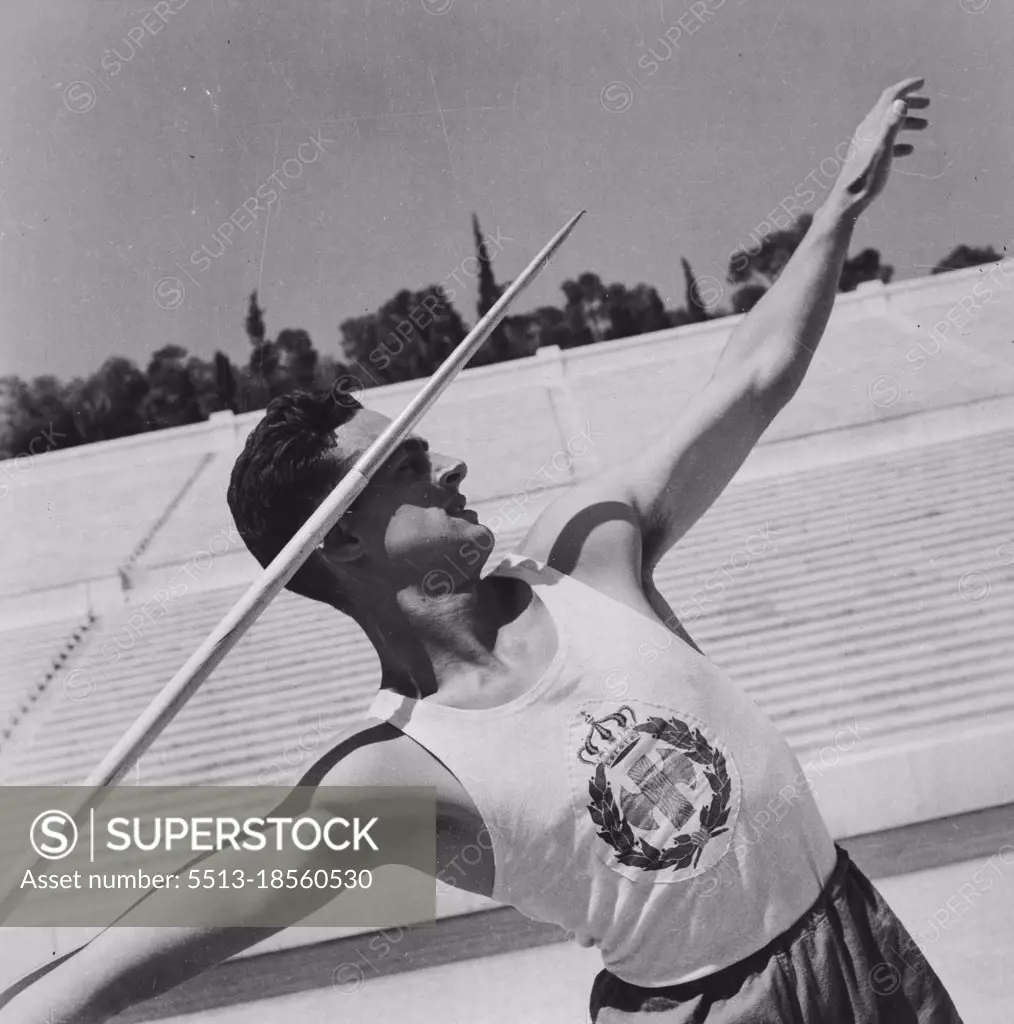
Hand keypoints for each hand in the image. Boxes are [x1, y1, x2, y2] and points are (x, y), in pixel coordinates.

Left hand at [830, 77, 928, 217]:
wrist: (848, 201)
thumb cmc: (866, 177)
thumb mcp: (882, 150)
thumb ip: (891, 126)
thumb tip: (900, 102)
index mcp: (872, 125)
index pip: (890, 97)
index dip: (907, 87)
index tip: (923, 81)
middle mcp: (867, 131)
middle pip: (890, 109)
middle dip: (910, 103)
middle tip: (928, 104)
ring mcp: (866, 144)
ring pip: (889, 126)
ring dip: (908, 122)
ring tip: (925, 126)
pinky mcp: (867, 158)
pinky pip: (885, 144)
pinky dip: (900, 141)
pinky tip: (910, 149)